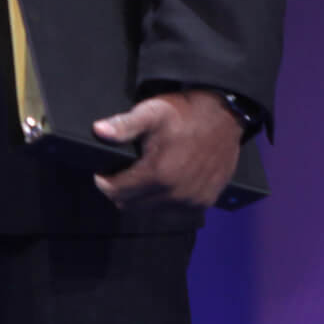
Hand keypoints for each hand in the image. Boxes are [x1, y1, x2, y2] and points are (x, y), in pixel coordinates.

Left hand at [91, 90, 242, 210]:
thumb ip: (124, 125)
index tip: (104, 171)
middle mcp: (175, 194)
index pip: (114, 192)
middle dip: (121, 190)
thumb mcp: (152, 112)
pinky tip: (164, 182)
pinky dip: (163, 201)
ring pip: (150, 211)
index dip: (104, 180)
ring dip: (142, 198)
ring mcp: (191, 201)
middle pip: (130, 205)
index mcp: (158, 174)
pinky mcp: (203, 202)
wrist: (224, 116)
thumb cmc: (187, 113)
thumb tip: (98, 131)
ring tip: (144, 175)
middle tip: (123, 171)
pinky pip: (172, 212)